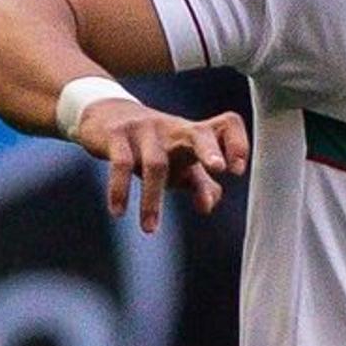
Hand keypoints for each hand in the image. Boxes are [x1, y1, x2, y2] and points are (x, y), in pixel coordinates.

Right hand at [76, 98, 248, 232]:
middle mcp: (176, 129)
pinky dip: (120, 190)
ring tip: (150, 230)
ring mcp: (146, 130)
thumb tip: (208, 207)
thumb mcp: (181, 164)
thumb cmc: (157, 146)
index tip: (237, 171)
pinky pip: (121, 164)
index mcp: (197, 134)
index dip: (237, 143)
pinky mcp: (117, 135)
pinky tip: (118, 213)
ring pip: (155, 164)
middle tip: (219, 169)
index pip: (227, 125)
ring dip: (152, 199)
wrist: (107, 115)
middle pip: (199, 134)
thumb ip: (201, 185)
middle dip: (209, 150)